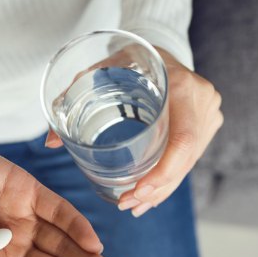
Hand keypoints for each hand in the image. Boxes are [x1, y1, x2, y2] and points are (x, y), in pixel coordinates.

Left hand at [45, 47, 222, 216]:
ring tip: (135, 206)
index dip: (163, 174)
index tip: (136, 193)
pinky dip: (169, 178)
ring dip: (162, 190)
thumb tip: (50, 143)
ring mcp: (208, 114)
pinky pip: (191, 158)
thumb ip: (71, 100)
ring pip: (188, 164)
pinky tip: (151, 195)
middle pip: (185, 160)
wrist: (158, 50)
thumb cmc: (125, 61)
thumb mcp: (97, 73)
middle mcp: (200, 101)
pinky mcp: (207, 124)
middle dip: (156, 189)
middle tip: (127, 205)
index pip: (182, 140)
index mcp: (179, 86)